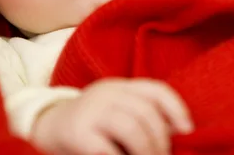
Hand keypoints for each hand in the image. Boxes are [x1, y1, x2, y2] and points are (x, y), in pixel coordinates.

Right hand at [31, 78, 193, 154]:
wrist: (46, 127)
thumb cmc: (90, 126)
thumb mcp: (116, 112)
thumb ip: (140, 117)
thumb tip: (176, 135)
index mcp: (120, 87)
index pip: (156, 90)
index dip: (176, 109)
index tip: (187, 131)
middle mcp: (107, 92)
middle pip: (147, 112)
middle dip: (161, 140)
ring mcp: (91, 110)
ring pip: (132, 128)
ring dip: (147, 151)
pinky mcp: (77, 132)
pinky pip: (107, 149)